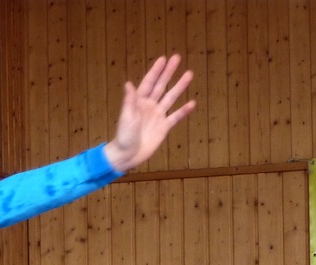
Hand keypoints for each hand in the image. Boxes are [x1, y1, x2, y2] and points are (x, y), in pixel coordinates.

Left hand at [104, 54, 195, 172]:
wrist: (127, 155)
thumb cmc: (124, 136)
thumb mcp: (126, 117)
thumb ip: (129, 101)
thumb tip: (128, 84)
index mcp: (139, 102)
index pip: (149, 83)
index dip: (156, 71)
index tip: (163, 59)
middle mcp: (149, 106)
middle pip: (161, 86)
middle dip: (169, 72)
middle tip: (177, 58)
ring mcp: (157, 116)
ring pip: (170, 98)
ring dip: (179, 87)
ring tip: (189, 74)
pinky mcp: (164, 127)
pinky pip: (175, 117)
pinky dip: (183, 111)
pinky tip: (192, 103)